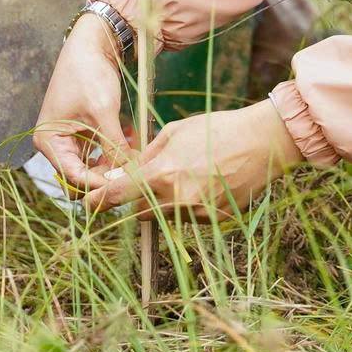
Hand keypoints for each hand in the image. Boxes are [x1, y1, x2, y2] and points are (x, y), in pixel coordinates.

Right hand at [33, 15, 132, 192]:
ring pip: (93, 164)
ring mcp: (69, 137)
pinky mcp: (83, 131)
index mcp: (49, 141)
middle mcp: (55, 143)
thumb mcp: (104, 113)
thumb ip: (114, 147)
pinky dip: (115, 148)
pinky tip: (131, 139)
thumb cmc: (90, 74)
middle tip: (133, 172)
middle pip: (82, 174)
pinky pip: (99, 150)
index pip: (73, 176)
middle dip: (107, 173)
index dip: (99, 183)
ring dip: (114, 161)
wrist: (93, 43)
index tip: (125, 184)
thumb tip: (130, 175)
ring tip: (135, 152)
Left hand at [79, 99, 305, 218]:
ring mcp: (198, 215)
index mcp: (163, 175)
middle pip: (142, 211)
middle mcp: (178, 201)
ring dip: (167, 201)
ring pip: (166, 216)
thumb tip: (127, 172)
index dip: (100, 201)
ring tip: (191, 173)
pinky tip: (207, 182)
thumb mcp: (175, 133)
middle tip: (153, 178)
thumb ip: (147, 156)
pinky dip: (190, 205)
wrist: (263, 142)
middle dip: (140, 198)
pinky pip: (190, 219)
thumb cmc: (217, 129)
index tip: (88, 205)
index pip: (120, 195)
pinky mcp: (215, 222)